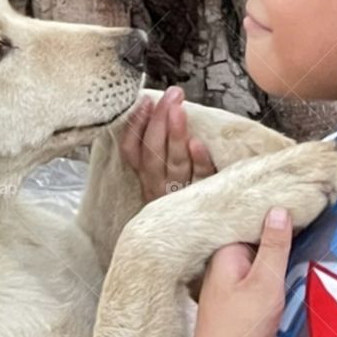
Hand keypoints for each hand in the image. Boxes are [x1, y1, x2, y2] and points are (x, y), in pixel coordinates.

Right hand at [118, 86, 216, 204]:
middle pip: (153, 153)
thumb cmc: (184, 192)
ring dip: (175, 134)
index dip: (135, 126)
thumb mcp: (164, 172)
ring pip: (175, 163)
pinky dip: (199, 161)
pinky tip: (197, 143)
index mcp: (146, 178)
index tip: (144, 102)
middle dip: (159, 121)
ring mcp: (180, 196)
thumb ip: (158, 146)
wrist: (205, 240)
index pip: (132, 151)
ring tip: (179, 109)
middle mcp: (158, 187)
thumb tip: (160, 108)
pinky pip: (201, 179)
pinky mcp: (203, 198)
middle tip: (170, 96)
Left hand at [193, 206, 291, 336]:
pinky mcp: (223, 306)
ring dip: (263, 258)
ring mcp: (217, 288)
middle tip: (298, 223)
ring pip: (245, 264)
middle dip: (267, 237)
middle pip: (246, 244)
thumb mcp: (266, 281)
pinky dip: (256, 275)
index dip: (269, 218)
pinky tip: (270, 278)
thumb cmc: (244, 325)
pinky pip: (242, 280)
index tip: (294, 209)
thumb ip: (274, 246)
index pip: (247, 224)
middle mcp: (215, 268)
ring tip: (290, 244)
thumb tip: (278, 208)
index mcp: (223, 255)